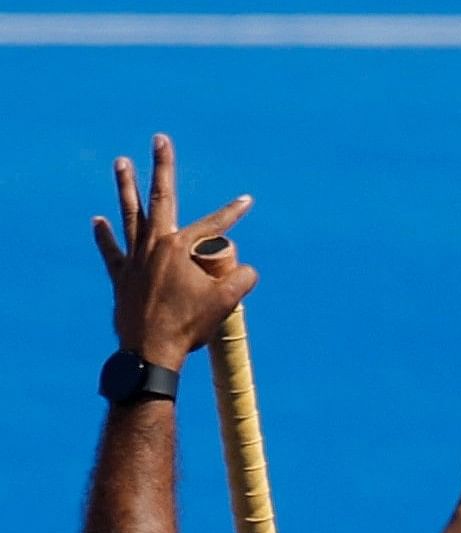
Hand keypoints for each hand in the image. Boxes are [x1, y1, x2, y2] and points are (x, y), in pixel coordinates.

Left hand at [92, 134, 257, 369]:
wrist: (150, 350)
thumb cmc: (188, 325)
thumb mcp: (226, 302)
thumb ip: (243, 278)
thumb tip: (248, 269)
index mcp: (179, 247)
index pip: (213, 224)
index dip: (233, 212)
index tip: (247, 201)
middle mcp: (154, 244)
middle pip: (159, 197)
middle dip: (161, 166)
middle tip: (159, 140)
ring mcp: (134, 258)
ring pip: (129, 214)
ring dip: (125, 186)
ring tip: (121, 162)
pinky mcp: (121, 276)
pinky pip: (111, 250)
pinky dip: (104, 235)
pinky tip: (98, 220)